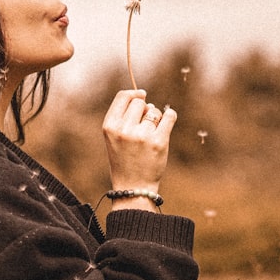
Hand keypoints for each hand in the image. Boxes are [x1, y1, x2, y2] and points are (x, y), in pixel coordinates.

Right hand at [102, 89, 176, 208]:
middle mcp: (124, 130)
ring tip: (151, 134)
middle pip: (140, 103)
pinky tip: (167, 120)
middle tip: (144, 125)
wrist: (133, 186)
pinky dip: (170, 116)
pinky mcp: (158, 142)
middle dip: (144, 110)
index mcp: (109, 126)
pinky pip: (169, 116)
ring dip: (156, 118)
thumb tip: (143, 96)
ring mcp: (141, 136)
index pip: (123, 97)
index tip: (142, 95)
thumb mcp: (114, 137)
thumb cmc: (124, 159)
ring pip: (154, 111)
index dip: (134, 93)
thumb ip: (124, 116)